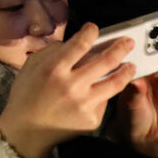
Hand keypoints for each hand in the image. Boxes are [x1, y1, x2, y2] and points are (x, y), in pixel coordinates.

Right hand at [0, 24, 137, 157]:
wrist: (27, 129)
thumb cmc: (26, 94)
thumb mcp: (31, 66)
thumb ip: (52, 52)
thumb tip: (72, 43)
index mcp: (54, 69)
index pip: (80, 44)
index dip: (90, 32)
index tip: (94, 28)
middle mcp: (71, 86)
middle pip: (105, 61)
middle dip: (120, 48)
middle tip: (128, 42)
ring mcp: (84, 104)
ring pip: (114, 83)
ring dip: (126, 71)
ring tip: (131, 65)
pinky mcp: (92, 119)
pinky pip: (104, 101)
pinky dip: (106, 93)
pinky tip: (106, 89)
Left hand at [119, 41, 157, 156]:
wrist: (149, 135)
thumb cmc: (133, 116)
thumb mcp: (129, 104)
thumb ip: (134, 92)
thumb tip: (135, 81)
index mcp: (133, 69)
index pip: (136, 49)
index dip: (139, 36)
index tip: (139, 25)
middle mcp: (149, 70)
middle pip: (154, 49)